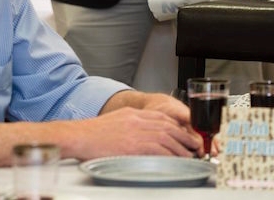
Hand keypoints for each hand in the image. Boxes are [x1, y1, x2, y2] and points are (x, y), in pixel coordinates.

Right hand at [72, 106, 202, 159]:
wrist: (78, 137)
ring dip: (181, 147)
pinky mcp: (133, 146)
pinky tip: (176, 160)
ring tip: (190, 155)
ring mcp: (136, 132)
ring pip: (167, 138)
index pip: (163, 117)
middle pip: (169, 127)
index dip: (178, 126)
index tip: (186, 133)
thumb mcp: (118, 120)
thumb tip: (146, 131)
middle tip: (194, 144)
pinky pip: (158, 150)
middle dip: (185, 136)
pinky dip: (170, 155)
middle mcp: (138, 120)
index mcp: (135, 114)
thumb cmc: (93, 132)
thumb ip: (134, 123)